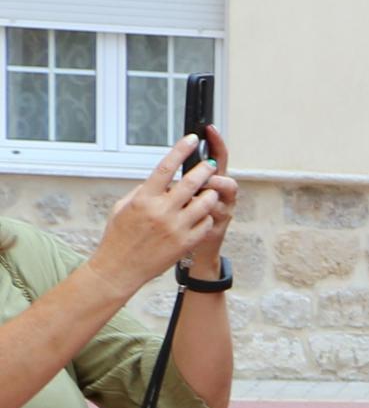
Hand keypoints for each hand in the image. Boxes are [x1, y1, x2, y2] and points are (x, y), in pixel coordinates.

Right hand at [97, 143, 232, 292]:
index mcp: (143, 199)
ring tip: (208, 192)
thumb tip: (161, 180)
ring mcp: (176, 227)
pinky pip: (206, 222)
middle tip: (210, 164)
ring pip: (205, 202)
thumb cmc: (119, 237)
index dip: (180, 150)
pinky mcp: (186, 242)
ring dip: (210, 194)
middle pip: (191, 182)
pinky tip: (202, 216)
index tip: (192, 138)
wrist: (120, 268)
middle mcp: (161, 211)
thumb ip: (142, 191)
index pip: (165, 167)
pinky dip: (207, 216)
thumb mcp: (123, 208)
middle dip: (204, 169)